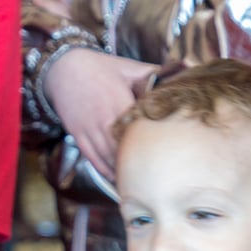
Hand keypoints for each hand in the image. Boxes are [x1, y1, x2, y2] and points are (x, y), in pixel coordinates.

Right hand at [43, 48, 157, 179]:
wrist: (63, 69)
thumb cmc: (99, 67)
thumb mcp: (128, 67)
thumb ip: (154, 72)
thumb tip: (187, 67)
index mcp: (118, 101)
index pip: (138, 130)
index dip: (151, 144)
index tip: (166, 156)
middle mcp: (103, 119)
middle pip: (123, 149)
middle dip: (138, 163)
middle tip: (158, 178)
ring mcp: (89, 129)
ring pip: (108, 158)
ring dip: (122, 171)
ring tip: (139, 184)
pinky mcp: (79, 136)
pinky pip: (93, 159)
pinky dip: (105, 171)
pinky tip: (116, 179)